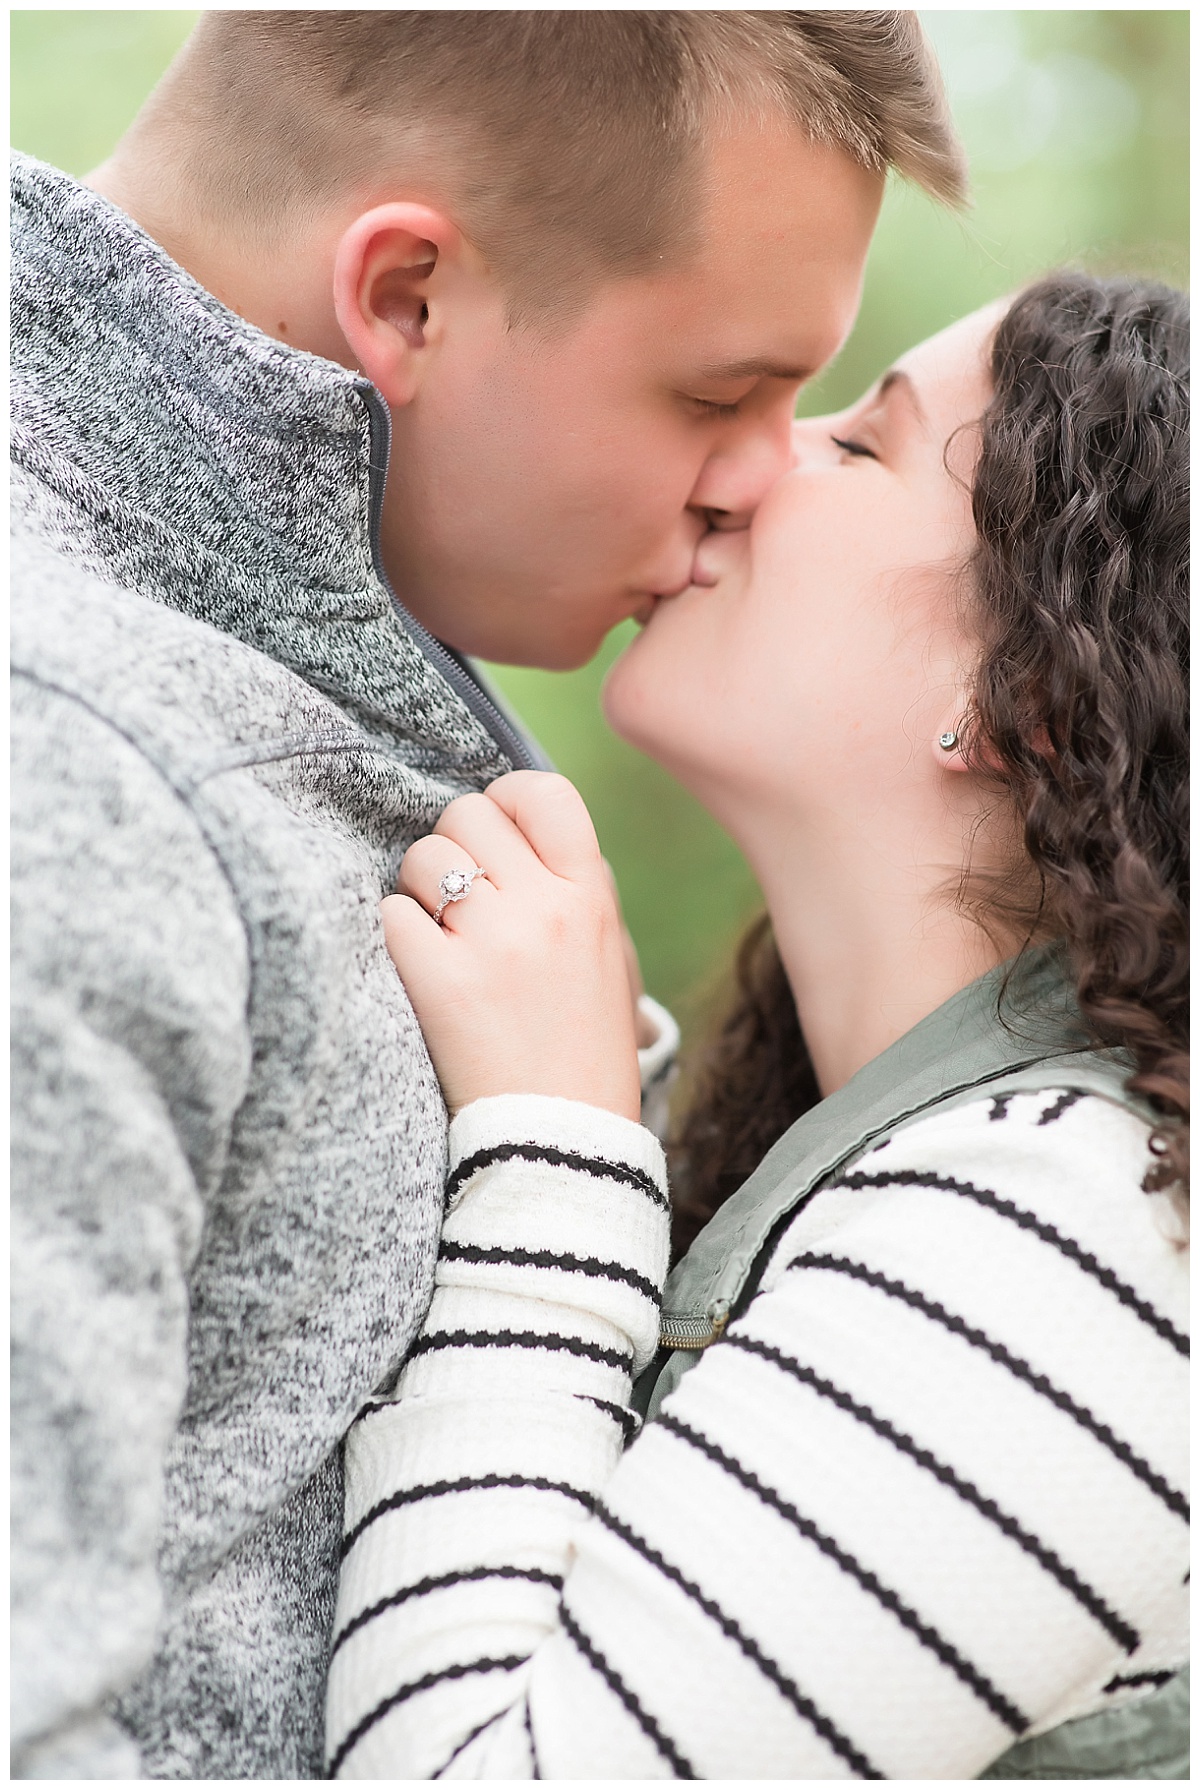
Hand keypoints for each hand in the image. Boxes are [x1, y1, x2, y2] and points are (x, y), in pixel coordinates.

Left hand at [381, 771, 642, 1121]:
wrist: (562, 1142)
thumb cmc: (583, 1051)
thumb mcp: (609, 958)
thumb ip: (572, 891)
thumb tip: (514, 831)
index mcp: (593, 896)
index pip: (544, 794)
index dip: (504, 799)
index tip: (491, 831)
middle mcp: (547, 907)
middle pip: (468, 815)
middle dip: (451, 848)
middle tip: (456, 899)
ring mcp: (494, 942)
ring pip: (422, 858)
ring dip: (417, 893)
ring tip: (439, 940)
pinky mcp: (441, 981)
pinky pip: (390, 914)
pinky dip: (395, 937)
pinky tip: (419, 970)